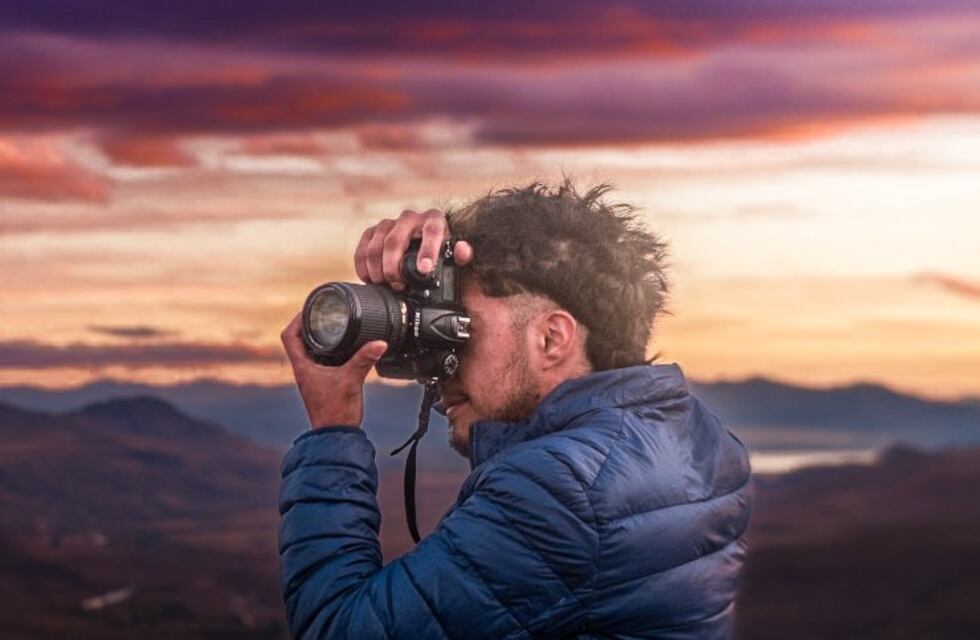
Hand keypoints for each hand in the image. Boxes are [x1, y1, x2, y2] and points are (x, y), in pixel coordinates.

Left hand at [280, 313, 386, 428]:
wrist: (337, 436)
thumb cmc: (336, 413)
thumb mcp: (351, 380)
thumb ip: (364, 360)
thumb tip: (379, 342)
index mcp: (303, 367)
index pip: (289, 336)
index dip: (296, 320)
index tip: (308, 309)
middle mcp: (304, 371)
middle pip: (299, 341)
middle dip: (309, 325)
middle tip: (322, 313)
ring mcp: (313, 378)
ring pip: (311, 351)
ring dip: (319, 338)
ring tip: (332, 326)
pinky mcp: (323, 384)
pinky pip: (322, 361)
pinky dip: (330, 351)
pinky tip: (344, 349)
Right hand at [354, 209, 472, 290]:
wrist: (421, 251)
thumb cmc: (440, 255)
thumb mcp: (454, 257)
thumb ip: (461, 255)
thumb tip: (462, 250)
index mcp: (434, 220)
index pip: (431, 230)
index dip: (427, 250)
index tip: (424, 270)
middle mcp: (410, 218)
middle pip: (395, 240)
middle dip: (393, 266)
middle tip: (398, 285)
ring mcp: (389, 224)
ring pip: (375, 244)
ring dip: (377, 268)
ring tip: (384, 284)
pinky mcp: (372, 232)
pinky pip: (362, 247)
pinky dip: (363, 265)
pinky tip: (369, 278)